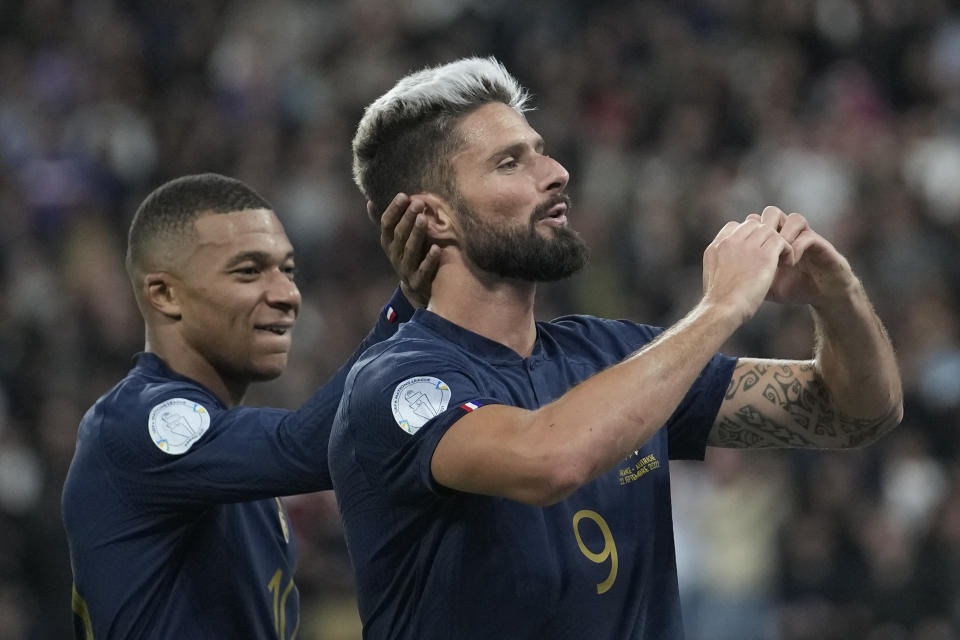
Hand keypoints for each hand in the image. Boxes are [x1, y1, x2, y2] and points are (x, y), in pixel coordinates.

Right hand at [376, 193, 440, 307]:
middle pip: (399, 235)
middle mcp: (394, 255)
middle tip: (418, 202)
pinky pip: (423, 270)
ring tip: (424, 218)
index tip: (403, 196)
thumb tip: (370, 201)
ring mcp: (405, 269)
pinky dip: (429, 260)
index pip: (386, 224)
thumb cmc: (407, 255)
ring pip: (410, 250)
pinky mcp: (418, 282)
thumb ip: (386, 222)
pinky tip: (437, 248)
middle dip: (407, 218)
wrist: (417, 289)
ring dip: (416, 234)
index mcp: (388, 242)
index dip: (394, 210)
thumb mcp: (394, 240)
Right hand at [702, 214, 791, 322]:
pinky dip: (788, 250)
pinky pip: (782, 241)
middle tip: (771, 253)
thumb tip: (727, 266)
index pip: (734, 226)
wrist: (723, 308)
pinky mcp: (764, 255)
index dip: (747, 235)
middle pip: (754, 224)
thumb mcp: (711, 276)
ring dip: (777, 243)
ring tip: (780, 259)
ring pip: (769, 230)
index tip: (753, 251)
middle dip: (765, 236)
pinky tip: (787, 264)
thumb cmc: (718, 301)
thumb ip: (720, 263)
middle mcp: (731, 241)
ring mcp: (747, 246)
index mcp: (716, 246)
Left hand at [752, 206, 858, 306]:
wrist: (821, 294)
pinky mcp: (821, 245)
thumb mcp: (764, 284)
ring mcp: (806, 237)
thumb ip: (747, 276)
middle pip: (772, 213)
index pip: (755, 222)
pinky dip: (796, 247)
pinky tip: (789, 263)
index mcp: (772, 239)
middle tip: (759, 250)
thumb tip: (723, 279)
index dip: (748, 233)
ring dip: (783, 236)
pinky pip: (808, 236)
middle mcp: (789, 233)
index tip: (743, 252)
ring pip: (794, 218)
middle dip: (765, 229)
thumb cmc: (792, 287)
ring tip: (776, 256)